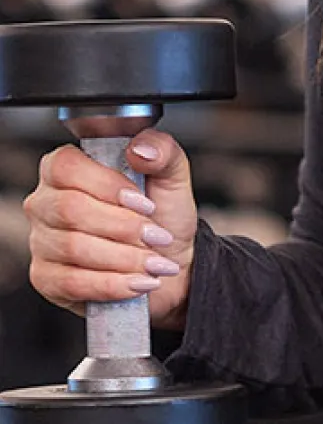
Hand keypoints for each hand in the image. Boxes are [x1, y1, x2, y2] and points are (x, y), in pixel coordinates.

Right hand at [24, 129, 197, 331]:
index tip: (144, 203)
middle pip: (70, 209)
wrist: (166, 260)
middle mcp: (46, 201)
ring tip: (153, 262)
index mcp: (68, 168)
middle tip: (156, 236)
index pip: (67, 167)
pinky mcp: (45, 279)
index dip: (107, 185)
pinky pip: (72, 283)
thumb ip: (162, 150)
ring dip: (123, 258)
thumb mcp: (172, 175)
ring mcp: (41, 241)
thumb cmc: (162, 214)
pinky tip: (137, 281)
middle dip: (123, 227)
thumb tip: (139, 148)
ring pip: (74, 248)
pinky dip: (112, 284)